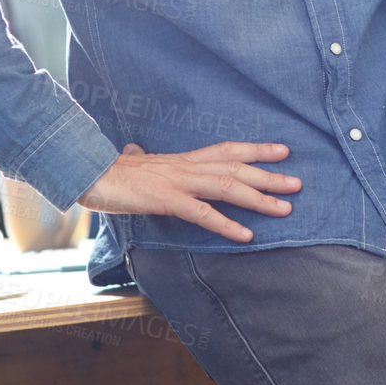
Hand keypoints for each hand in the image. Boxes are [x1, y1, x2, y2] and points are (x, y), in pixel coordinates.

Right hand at [77, 141, 301, 242]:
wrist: (87, 172)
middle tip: (299, 184)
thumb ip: (142, 157)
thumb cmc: (110, 171)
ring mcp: (178, 181)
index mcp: (183, 159)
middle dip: (270, 176)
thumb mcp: (134, 162)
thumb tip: (134, 149)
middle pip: (237, 168)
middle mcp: (187, 166)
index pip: (228, 149)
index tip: (284, 151)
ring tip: (285, 208)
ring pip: (228, 187)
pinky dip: (226, 224)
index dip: (257, 149)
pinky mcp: (166, 199)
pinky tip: (246, 235)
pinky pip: (202, 213)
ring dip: (259, 198)